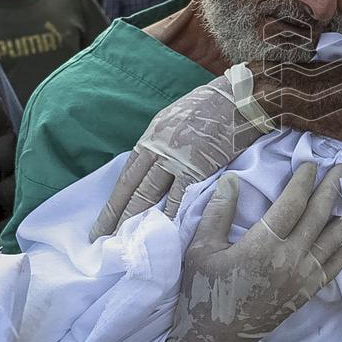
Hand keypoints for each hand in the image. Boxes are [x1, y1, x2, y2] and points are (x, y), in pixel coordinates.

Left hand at [91, 74, 263, 240]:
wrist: (238, 98)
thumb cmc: (211, 105)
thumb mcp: (175, 118)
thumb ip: (161, 141)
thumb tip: (152, 163)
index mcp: (151, 137)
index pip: (126, 176)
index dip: (113, 202)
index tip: (102, 222)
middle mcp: (157, 149)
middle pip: (131, 189)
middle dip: (116, 217)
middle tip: (103, 242)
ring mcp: (176, 159)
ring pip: (149, 195)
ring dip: (135, 220)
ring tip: (125, 244)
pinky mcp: (198, 168)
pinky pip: (180, 197)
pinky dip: (169, 216)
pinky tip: (161, 233)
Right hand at [146, 163, 341, 341]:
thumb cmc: (201, 293)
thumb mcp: (201, 248)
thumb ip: (219, 212)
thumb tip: (232, 178)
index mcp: (263, 245)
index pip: (292, 202)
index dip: (304, 180)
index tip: (311, 163)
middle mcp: (289, 259)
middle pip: (319, 215)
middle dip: (333, 188)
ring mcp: (302, 278)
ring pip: (334, 239)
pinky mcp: (306, 294)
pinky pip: (335, 267)